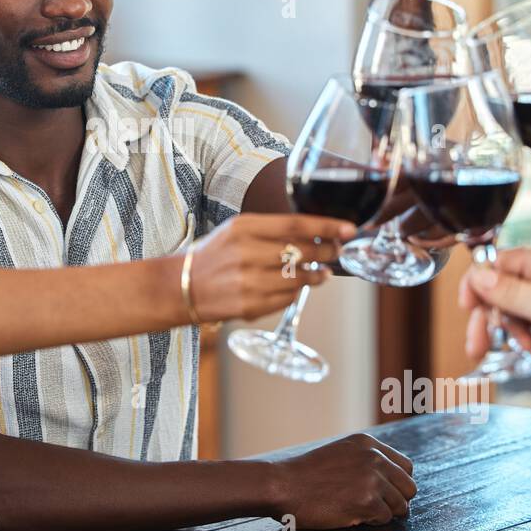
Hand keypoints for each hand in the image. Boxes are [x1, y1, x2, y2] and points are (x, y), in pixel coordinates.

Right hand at [188, 213, 355, 321]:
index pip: (296, 224)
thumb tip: (314, 234)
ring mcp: (248, 281)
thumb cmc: (215, 255)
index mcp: (244, 228)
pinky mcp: (250, 306)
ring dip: (316, 276)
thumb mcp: (237, 230)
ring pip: (299, 278)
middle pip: (302, 252)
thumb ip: (272, 230)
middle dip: (327, 252)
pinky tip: (293, 287)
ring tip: (321, 273)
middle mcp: (246, 253)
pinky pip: (287, 299)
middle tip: (335, 251)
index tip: (349, 229)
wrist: (182, 287)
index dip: (327, 227)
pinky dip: (296, 292)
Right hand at [270, 433, 416, 527]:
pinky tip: (353, 515)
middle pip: (409, 486)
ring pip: (401, 505)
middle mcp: (374, 458)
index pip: (406, 466)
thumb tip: (391, 480)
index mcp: (368, 444)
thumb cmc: (306, 474)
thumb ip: (365, 460)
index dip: (397, 483)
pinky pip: (385, 518)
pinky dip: (372, 521)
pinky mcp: (368, 501)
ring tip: (361, 510)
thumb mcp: (340, 453)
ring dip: (384, 512)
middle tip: (377, 507)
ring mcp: (372, 479)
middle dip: (397, 500)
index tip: (385, 492)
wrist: (283, 485)